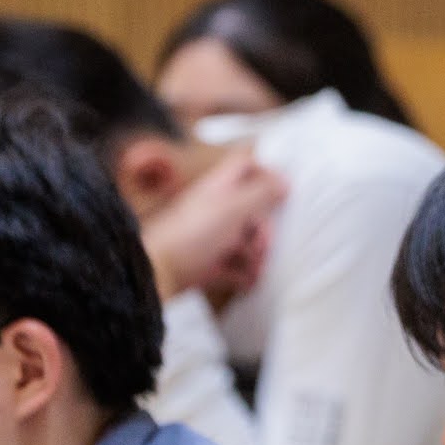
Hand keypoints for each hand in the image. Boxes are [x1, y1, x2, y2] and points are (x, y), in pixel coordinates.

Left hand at [143, 153, 286, 300]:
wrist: (159, 271)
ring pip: (248, 241)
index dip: (265, 172)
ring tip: (250, 265)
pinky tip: (244, 279)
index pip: (245, 166)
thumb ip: (262, 192)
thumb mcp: (234, 207)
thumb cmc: (191, 235)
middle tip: (259, 243)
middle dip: (264, 231)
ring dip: (256, 256)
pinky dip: (245, 274)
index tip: (281, 192)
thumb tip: (285, 181)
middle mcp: (217, 209)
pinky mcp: (211, 263)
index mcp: (220, 188)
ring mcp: (213, 237)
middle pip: (254, 211)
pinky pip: (238, 266)